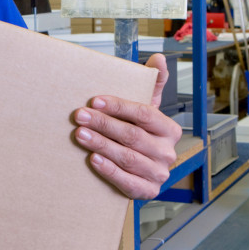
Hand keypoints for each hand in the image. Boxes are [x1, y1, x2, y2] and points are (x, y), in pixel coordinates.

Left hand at [73, 53, 181, 199]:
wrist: (140, 170)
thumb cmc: (140, 133)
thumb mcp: (147, 108)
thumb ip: (153, 83)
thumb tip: (159, 58)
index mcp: (169, 129)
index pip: (144, 114)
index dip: (119, 106)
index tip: (95, 100)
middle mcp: (167, 152)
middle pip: (132, 135)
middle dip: (103, 124)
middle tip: (79, 116)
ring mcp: (158, 174)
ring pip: (127, 157)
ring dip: (102, 145)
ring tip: (80, 134)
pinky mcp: (147, 191)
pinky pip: (127, 182)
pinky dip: (109, 171)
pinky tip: (93, 160)